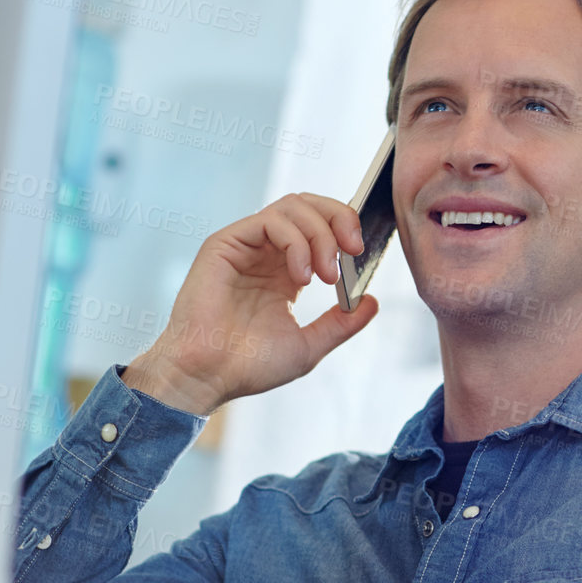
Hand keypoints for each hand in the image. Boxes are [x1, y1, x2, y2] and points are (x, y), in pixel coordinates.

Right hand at [121, 193, 378, 415]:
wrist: (210, 376)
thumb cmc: (249, 366)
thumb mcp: (309, 345)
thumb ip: (341, 323)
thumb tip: (371, 302)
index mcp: (285, 271)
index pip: (321, 226)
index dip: (345, 229)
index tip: (362, 254)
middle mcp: (266, 253)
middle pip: (309, 206)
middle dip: (339, 218)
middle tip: (354, 249)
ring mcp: (246, 246)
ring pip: (292, 207)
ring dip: (320, 234)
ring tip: (325, 275)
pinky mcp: (226, 243)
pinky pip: (269, 220)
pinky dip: (296, 241)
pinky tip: (302, 275)